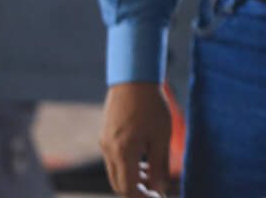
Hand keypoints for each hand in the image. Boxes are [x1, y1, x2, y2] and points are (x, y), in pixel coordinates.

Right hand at [99, 81, 172, 196]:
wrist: (134, 80)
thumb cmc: (152, 106)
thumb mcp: (161, 136)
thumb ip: (159, 165)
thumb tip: (159, 188)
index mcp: (123, 152)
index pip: (127, 189)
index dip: (142, 197)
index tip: (158, 196)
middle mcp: (109, 150)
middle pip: (118, 184)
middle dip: (136, 191)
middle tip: (156, 190)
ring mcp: (104, 143)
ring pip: (115, 173)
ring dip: (131, 179)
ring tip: (152, 175)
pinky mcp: (105, 137)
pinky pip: (113, 160)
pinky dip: (126, 166)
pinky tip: (143, 161)